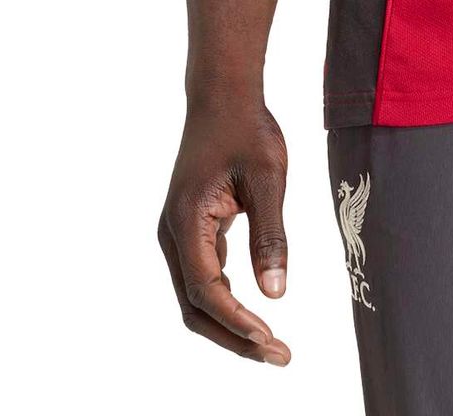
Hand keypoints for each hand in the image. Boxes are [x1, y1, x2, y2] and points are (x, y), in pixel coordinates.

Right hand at [158, 100, 292, 364]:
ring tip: (272, 345)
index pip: (207, 289)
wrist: (223, 95)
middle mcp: (174, 234)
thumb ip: (270, 236)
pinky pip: (205, 277)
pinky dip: (228, 301)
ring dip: (231, 323)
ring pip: (199, 296)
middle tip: (279, 356)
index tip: (270, 339)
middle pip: (196, 305)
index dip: (237, 321)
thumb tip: (276, 293)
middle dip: (234, 336)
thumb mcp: (267, 179)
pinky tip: (257, 312)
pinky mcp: (192, 229)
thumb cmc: (247, 129)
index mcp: (186, 222)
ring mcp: (180, 233)